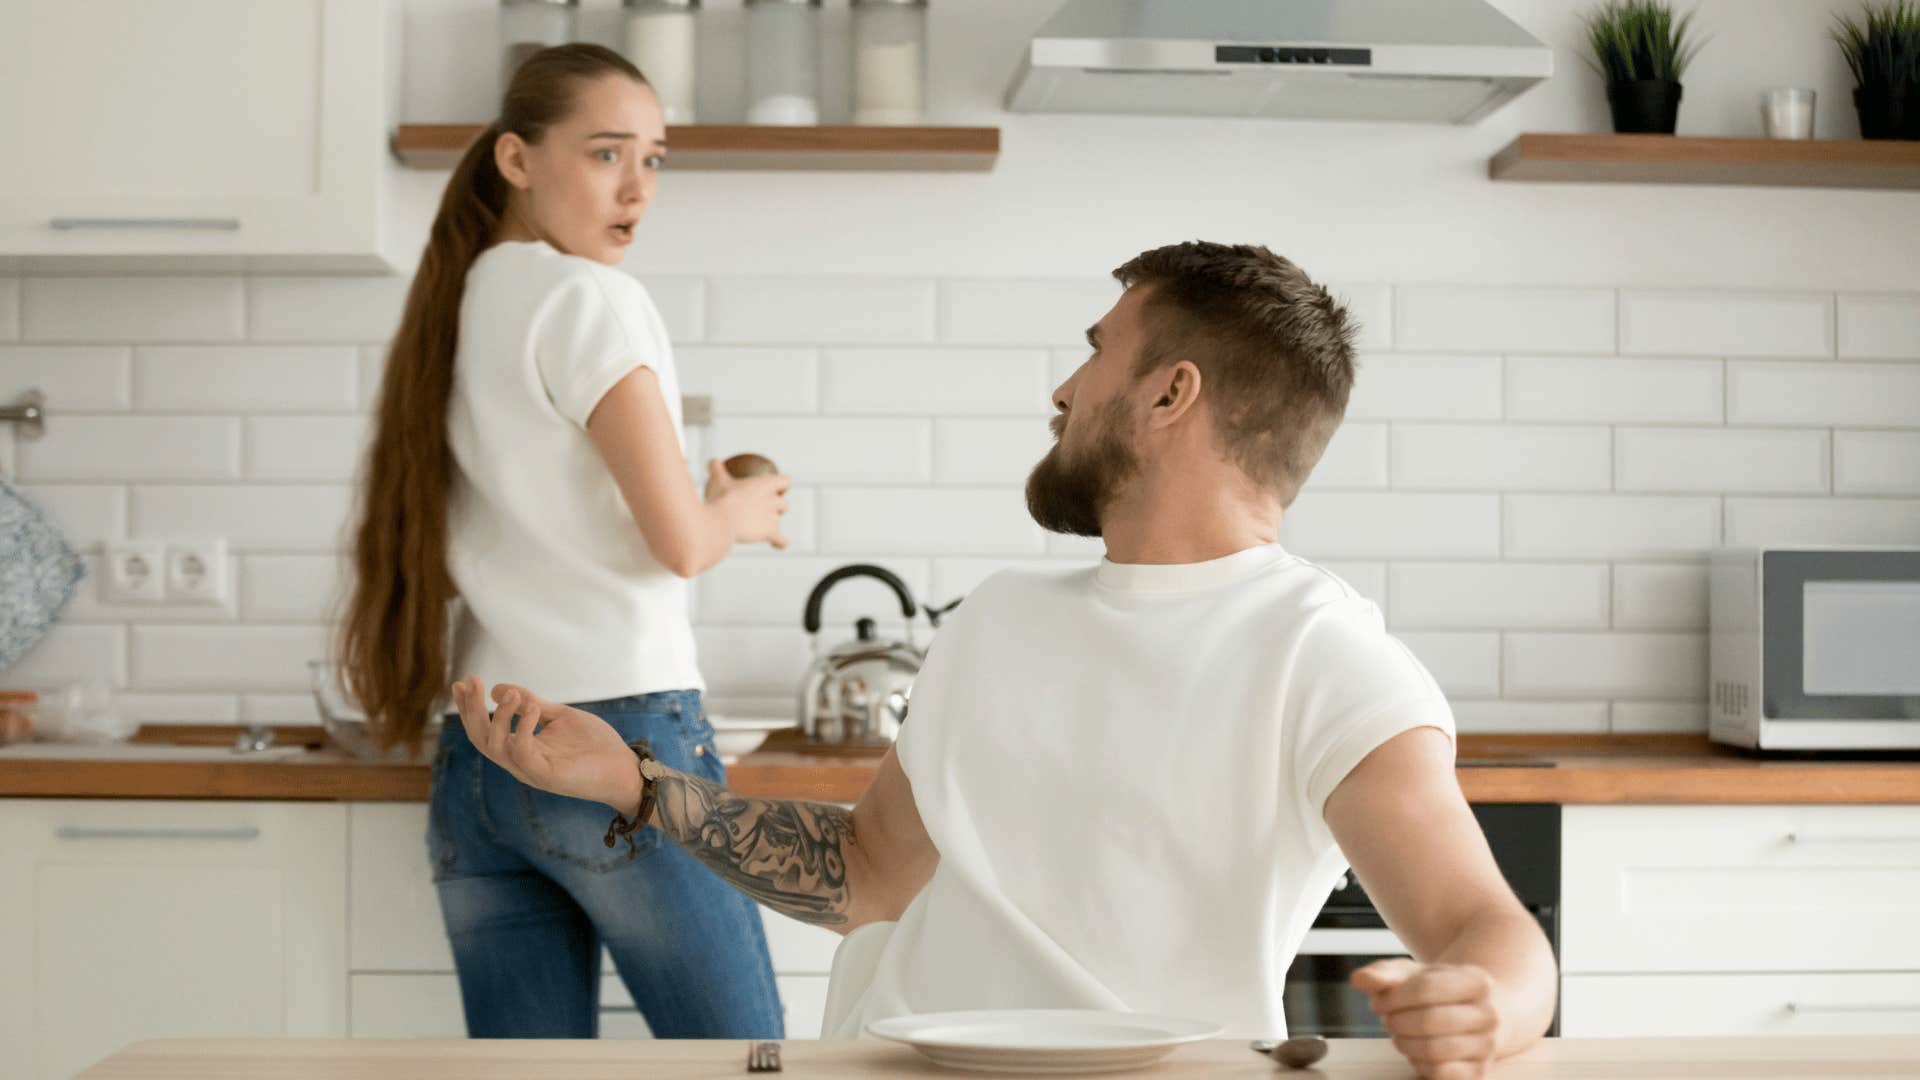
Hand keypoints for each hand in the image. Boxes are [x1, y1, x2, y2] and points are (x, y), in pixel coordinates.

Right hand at [449, 677, 642, 814]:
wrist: (623, 768)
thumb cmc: (594, 745)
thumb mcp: (559, 716)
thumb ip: (531, 703)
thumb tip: (497, 689)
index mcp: (520, 748)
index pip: (483, 729)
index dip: (468, 707)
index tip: (462, 681)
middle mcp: (520, 761)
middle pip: (480, 739)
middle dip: (470, 710)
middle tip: (471, 682)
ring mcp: (531, 770)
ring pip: (495, 747)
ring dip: (498, 717)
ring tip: (512, 695)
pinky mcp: (546, 776)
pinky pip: (522, 753)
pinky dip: (522, 728)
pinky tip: (533, 708)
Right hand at [705, 458, 790, 549]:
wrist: (721, 521)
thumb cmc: (721, 499)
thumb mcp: (718, 480)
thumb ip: (717, 469)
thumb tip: (711, 461)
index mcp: (765, 484)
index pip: (785, 481)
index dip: (782, 486)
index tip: (775, 489)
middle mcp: (773, 500)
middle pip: (784, 504)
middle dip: (778, 507)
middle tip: (765, 509)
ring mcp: (773, 517)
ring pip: (778, 522)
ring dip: (772, 524)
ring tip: (762, 528)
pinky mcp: (769, 533)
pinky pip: (781, 540)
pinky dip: (780, 543)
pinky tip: (777, 545)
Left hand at [1351, 958, 1499, 1079]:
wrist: (1473, 1014)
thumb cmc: (1437, 992)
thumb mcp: (1412, 974)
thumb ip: (1384, 973)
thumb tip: (1360, 979)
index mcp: (1477, 982)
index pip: (1427, 987)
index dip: (1393, 997)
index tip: (1378, 1002)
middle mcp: (1489, 1015)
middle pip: (1429, 1020)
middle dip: (1397, 1022)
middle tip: (1388, 1020)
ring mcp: (1487, 1046)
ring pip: (1433, 1050)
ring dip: (1405, 1043)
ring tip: (1400, 1034)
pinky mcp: (1478, 1072)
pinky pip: (1441, 1073)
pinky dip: (1419, 1064)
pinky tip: (1417, 1052)